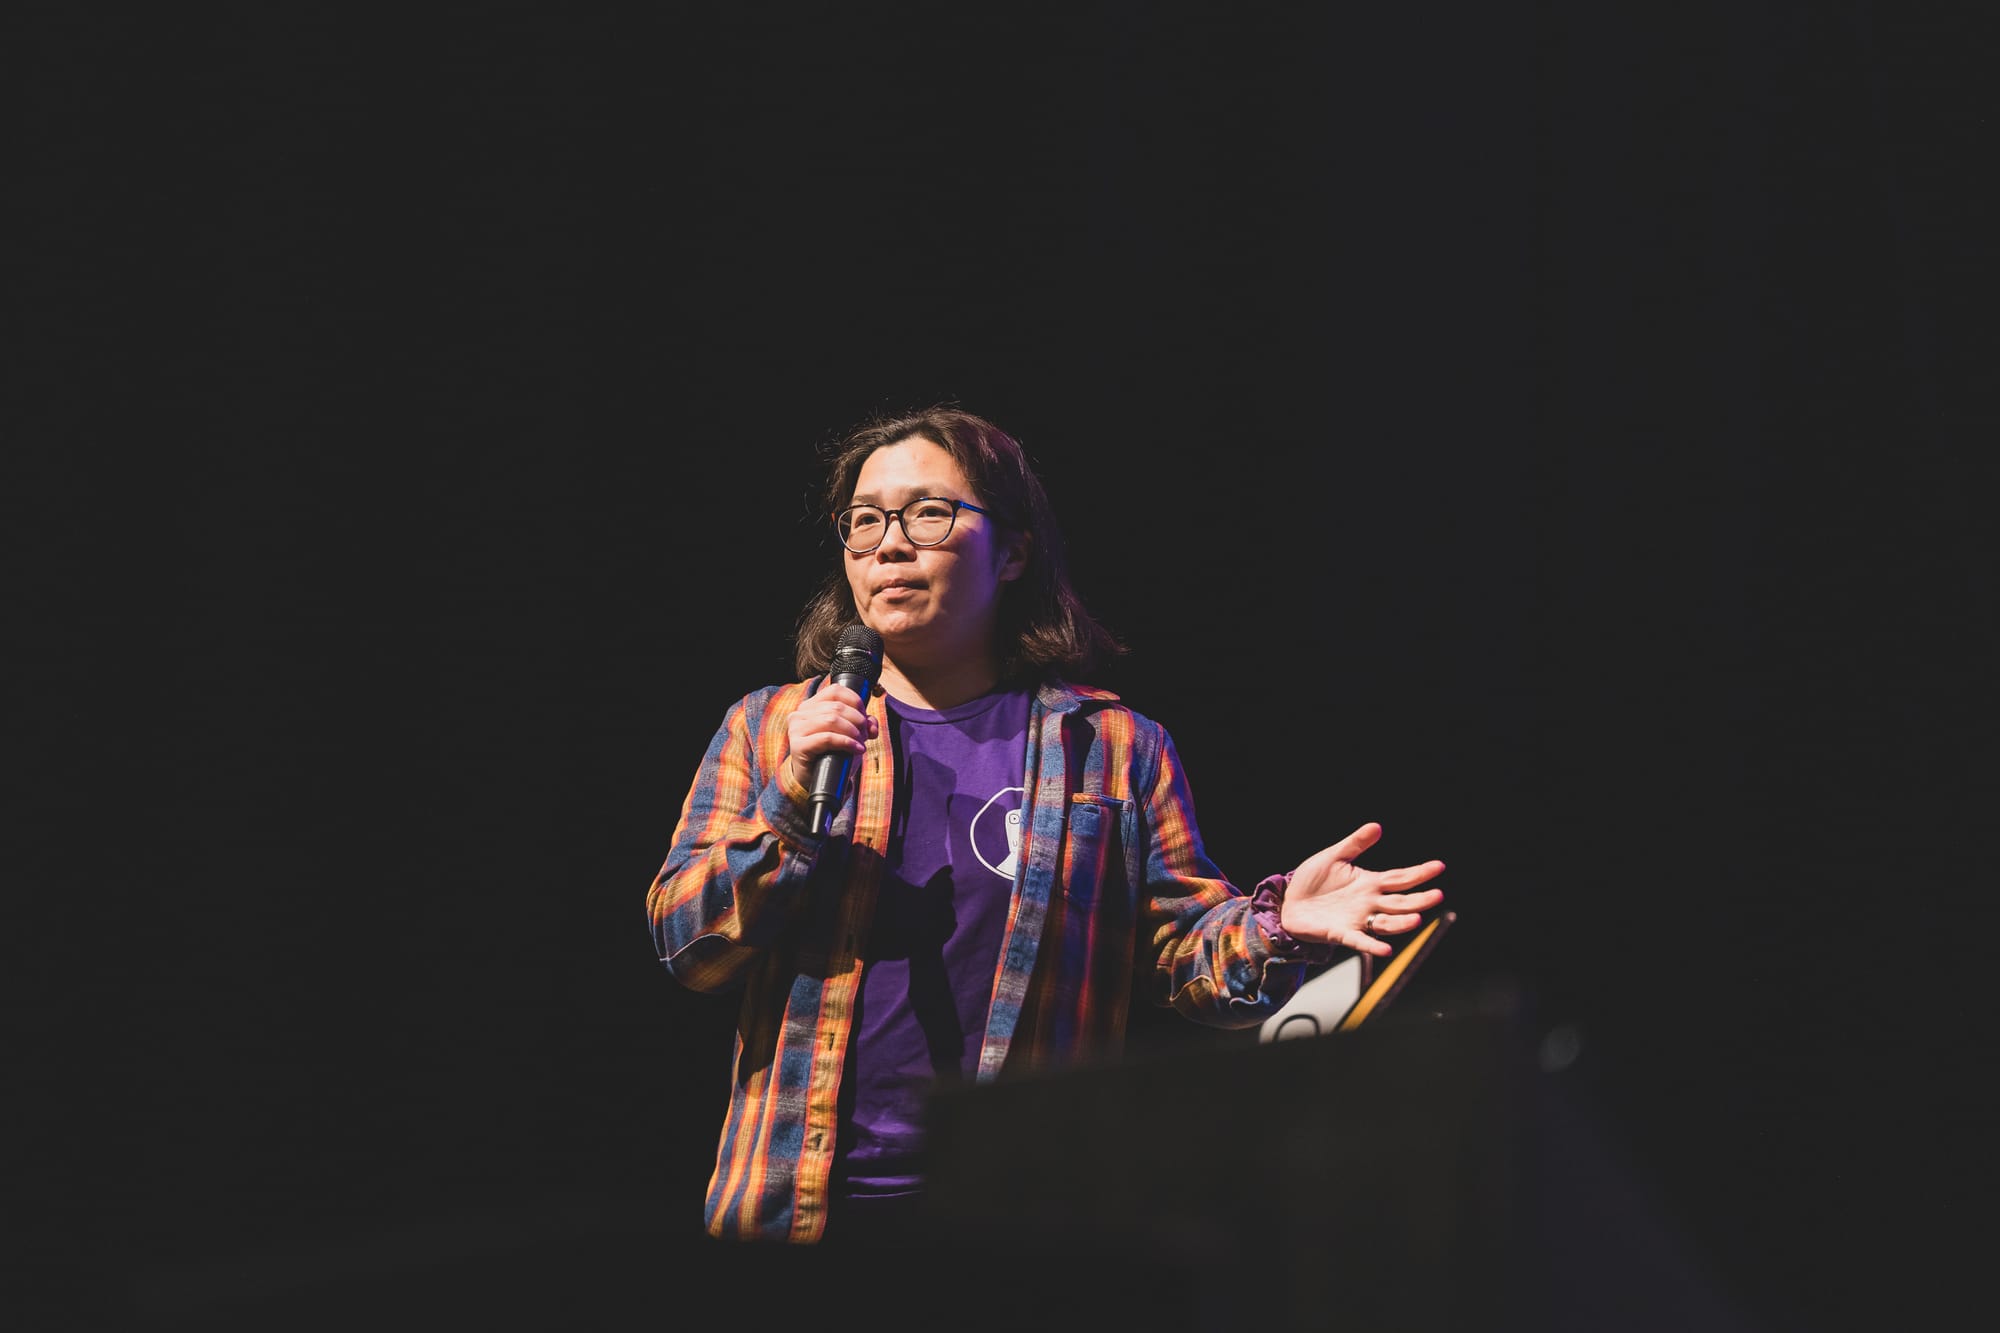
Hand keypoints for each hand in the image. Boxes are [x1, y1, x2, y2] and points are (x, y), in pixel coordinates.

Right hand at [783, 683, 877, 794]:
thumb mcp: (849, 735)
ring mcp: (797, 729)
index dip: (855, 702)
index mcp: (810, 705)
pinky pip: (827, 738)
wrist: (814, 781)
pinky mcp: (798, 745)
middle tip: (866, 736)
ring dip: (853, 732)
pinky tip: (857, 749)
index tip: (865, 718)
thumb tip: (871, 723)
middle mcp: (800, 714)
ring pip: (832, 720)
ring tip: (860, 743)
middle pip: (837, 707)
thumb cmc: (831, 754)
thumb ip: (862, 724)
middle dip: (857, 721)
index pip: (835, 691)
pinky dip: (846, 742)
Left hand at [1279, 822, 1445, 957]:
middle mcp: (1368, 903)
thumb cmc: (1312, 880)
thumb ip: (1355, 843)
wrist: (1288, 902)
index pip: (1399, 878)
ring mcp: (1357, 919)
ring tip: (1418, 918)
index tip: (1439, 866)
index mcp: (1369, 883)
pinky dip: (1373, 946)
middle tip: (1438, 895)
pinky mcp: (1341, 933)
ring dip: (1402, 923)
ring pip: (1386, 923)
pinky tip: (1386, 950)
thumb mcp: (1334, 856)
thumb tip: (1377, 826)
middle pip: (1399, 902)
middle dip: (1419, 900)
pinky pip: (1360, 941)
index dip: (1419, 873)